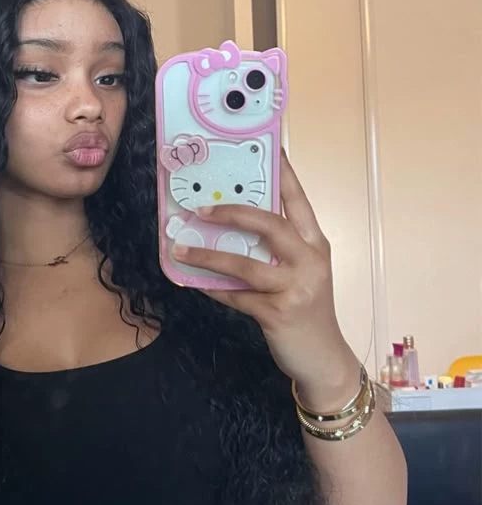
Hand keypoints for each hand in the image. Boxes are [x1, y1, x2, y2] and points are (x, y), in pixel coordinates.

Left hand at [172, 151, 358, 409]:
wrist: (324, 359)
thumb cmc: (307, 310)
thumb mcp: (300, 273)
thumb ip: (276, 250)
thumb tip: (230, 226)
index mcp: (314, 244)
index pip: (297, 200)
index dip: (283, 172)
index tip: (269, 145)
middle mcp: (309, 260)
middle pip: (271, 225)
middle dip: (233, 213)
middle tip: (201, 208)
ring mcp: (297, 288)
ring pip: (246, 264)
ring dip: (209, 255)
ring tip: (180, 248)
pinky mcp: (279, 314)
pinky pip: (237, 297)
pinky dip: (214, 289)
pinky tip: (195, 283)